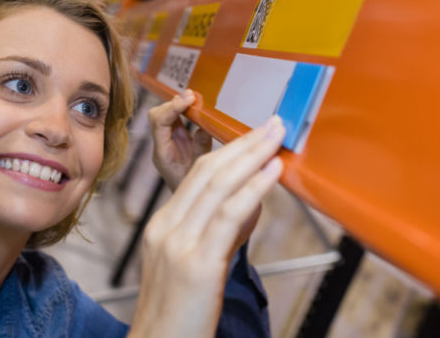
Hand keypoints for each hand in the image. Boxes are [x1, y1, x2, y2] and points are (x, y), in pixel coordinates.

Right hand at [128, 116, 284, 337]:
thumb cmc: (179, 316)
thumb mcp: (192, 265)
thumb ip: (216, 232)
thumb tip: (250, 202)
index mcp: (162, 225)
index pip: (197, 175)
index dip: (230, 150)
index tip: (255, 134)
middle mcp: (166, 228)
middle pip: (207, 171)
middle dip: (244, 143)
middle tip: (272, 123)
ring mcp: (178, 243)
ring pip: (218, 185)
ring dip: (253, 155)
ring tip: (277, 136)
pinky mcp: (197, 264)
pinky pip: (228, 214)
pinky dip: (253, 188)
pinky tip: (272, 171)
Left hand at [148, 89, 212, 190]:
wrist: (189, 206)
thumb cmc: (195, 192)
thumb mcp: (202, 170)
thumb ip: (201, 148)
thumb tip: (202, 126)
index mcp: (163, 154)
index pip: (158, 123)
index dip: (173, 107)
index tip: (190, 99)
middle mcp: (160, 146)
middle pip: (157, 115)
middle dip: (174, 102)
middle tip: (194, 97)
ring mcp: (166, 142)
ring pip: (164, 115)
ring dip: (179, 105)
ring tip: (196, 100)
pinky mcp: (174, 140)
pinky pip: (174, 120)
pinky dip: (183, 111)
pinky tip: (196, 108)